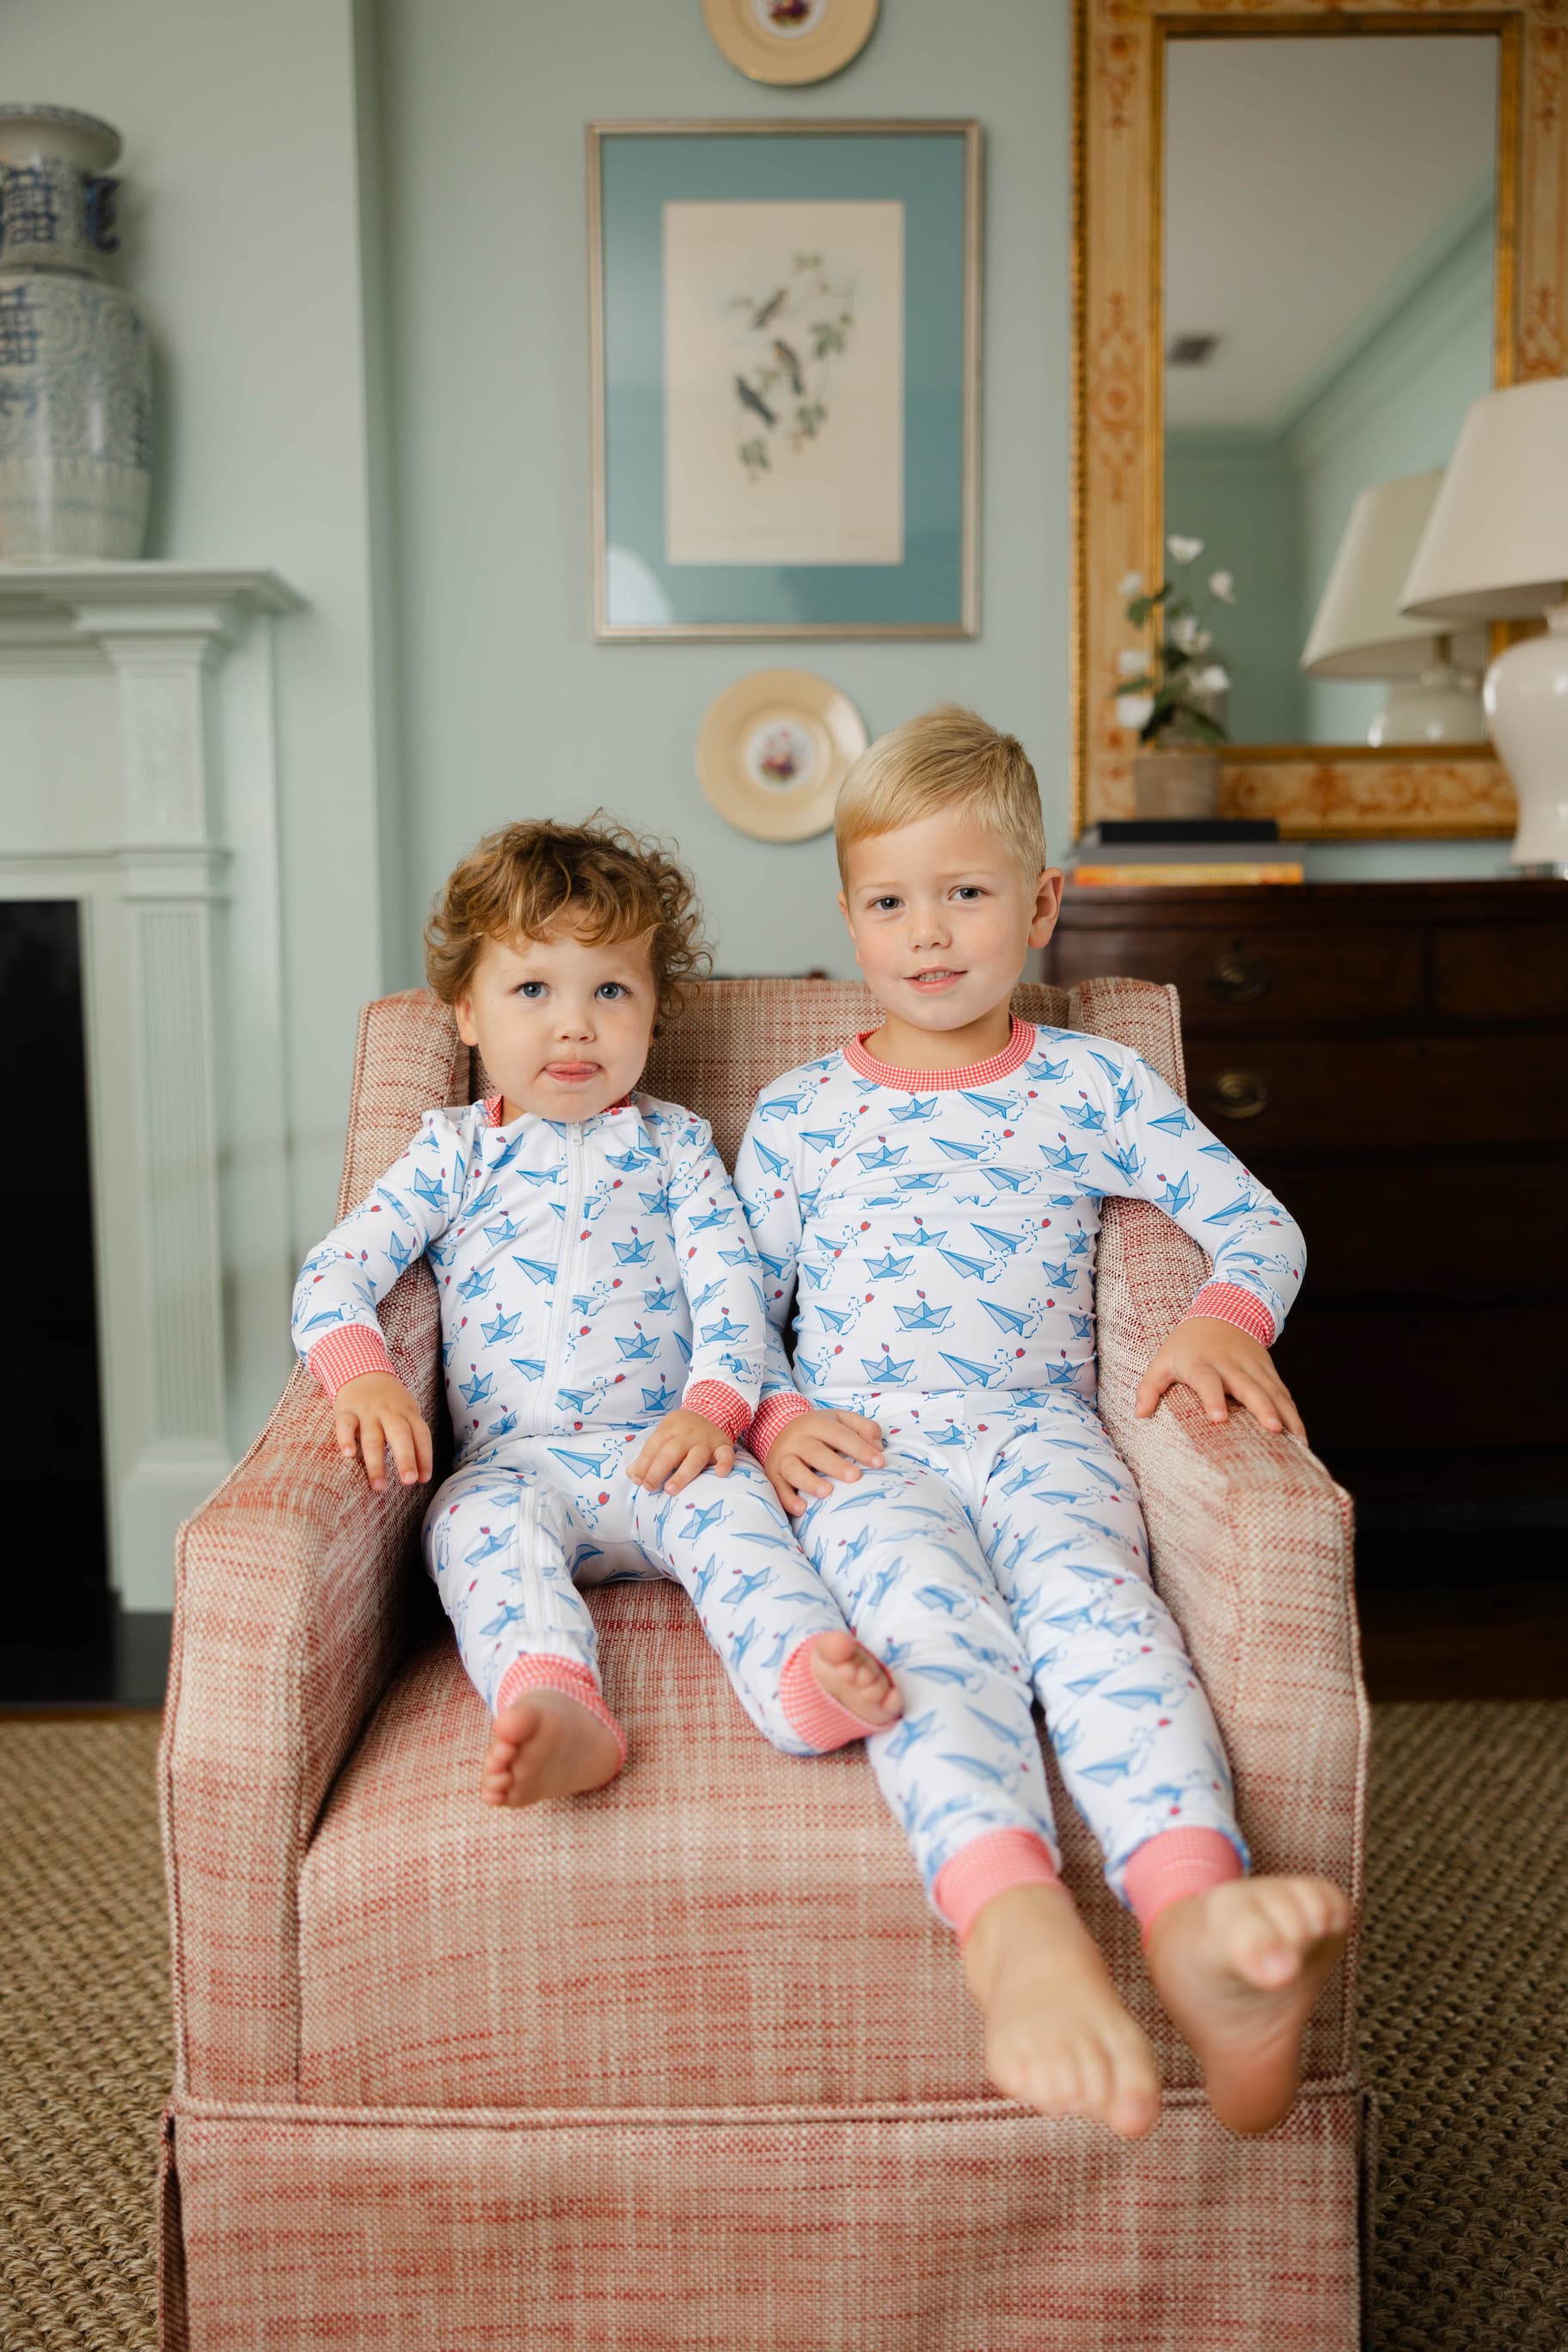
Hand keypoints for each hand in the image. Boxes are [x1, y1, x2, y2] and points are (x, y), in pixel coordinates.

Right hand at [333, 1371, 433, 1492]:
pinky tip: (349, 1455)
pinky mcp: (346, 1410)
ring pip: (373, 1437)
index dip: (424, 1456)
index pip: (421, 1434)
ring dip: (376, 1462)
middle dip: (405, 1459)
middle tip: (409, 1481)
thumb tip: (421, 1473)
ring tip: (379, 1486)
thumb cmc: (389, 1401)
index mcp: (408, 1412)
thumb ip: (413, 1436)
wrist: (361, 1370)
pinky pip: (346, 1425)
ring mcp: (367, 1411)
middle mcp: (389, 1412)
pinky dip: (346, 1439)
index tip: (423, 1479)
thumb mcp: (406, 1410)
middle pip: (400, 1436)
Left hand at [628, 1408, 734, 1494]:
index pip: (653, 1446)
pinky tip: (719, 1474)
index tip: (637, 1480)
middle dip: (657, 1471)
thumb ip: (648, 1455)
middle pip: (670, 1452)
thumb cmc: (682, 1432)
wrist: (710, 1412)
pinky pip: (726, 1454)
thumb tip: (631, 1474)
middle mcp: (688, 1433)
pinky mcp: (724, 1445)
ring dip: (682, 1474)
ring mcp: (707, 1439)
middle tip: (649, 1487)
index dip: (643, 1464)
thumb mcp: (663, 1436)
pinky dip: (724, 1464)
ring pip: (695, 1457)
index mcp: (670, 1428)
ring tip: (670, 1490)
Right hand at [764, 1408, 885, 1517]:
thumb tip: (878, 1448)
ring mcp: (784, 1457)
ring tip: (827, 1492)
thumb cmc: (820, 1430)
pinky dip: (787, 1499)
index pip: (841, 1435)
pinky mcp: (773, 1474)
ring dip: (809, 1481)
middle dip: (835, 1465)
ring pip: (793, 1469)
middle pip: (816, 1452)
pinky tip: (801, 1509)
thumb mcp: (841, 1420)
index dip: (860, 1448)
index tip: (879, 1462)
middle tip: (855, 1477)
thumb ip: (864, 1428)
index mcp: (818, 1424)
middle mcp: (798, 1439)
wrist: (778, 1428)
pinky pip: (778, 1488)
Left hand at [1135, 1315, 1305, 1437]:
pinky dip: (1293, 1412)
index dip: (1212, 1398)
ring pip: (1272, 1390)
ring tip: (1298, 1441)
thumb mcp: (1163, 1360)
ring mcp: (1253, 1366)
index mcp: (1202, 1363)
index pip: (1207, 1380)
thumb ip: (1149, 1387)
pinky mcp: (1268, 1369)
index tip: (1218, 1419)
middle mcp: (1231, 1364)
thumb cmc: (1186, 1344)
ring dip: (1286, 1414)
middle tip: (1273, 1430)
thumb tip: (1139, 1415)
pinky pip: (1283, 1392)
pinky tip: (1301, 1435)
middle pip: (1249, 1386)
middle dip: (1262, 1407)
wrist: (1223, 1310)